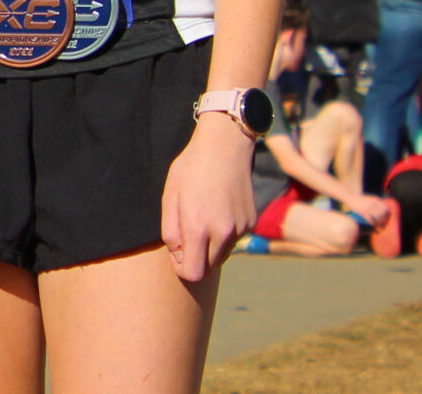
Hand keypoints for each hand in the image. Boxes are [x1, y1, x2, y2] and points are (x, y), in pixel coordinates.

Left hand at [161, 116, 255, 282]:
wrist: (224, 147)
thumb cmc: (190, 170)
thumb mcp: (170, 198)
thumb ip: (171, 232)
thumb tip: (178, 257)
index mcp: (198, 226)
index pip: (193, 273)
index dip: (181, 269)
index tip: (176, 255)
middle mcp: (223, 232)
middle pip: (208, 268)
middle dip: (195, 259)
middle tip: (186, 235)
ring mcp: (240, 228)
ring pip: (222, 256)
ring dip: (210, 248)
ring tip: (202, 220)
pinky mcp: (251, 223)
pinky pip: (234, 241)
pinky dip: (224, 236)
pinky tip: (218, 212)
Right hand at [346, 193, 393, 227]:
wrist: (350, 197)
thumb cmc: (360, 198)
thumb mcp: (370, 198)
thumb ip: (377, 202)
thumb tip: (384, 207)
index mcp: (376, 200)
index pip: (386, 208)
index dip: (387, 214)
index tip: (387, 218)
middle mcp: (373, 204)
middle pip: (383, 213)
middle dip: (384, 220)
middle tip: (384, 223)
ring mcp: (368, 208)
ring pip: (378, 217)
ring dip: (379, 222)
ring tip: (379, 225)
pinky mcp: (362, 212)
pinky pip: (370, 219)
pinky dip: (372, 223)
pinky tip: (373, 224)